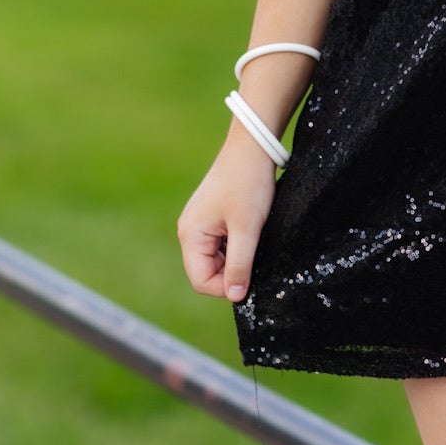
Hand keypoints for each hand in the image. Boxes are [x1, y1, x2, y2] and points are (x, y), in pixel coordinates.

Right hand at [177, 139, 277, 301]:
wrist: (253, 147)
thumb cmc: (248, 184)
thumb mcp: (247, 229)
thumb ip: (239, 265)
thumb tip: (235, 297)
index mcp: (190, 235)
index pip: (201, 281)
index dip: (226, 287)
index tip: (251, 277)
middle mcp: (189, 231)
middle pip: (207, 272)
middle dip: (232, 272)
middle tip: (256, 256)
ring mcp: (200, 223)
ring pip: (216, 258)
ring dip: (236, 258)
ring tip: (254, 240)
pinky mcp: (212, 217)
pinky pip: (222, 244)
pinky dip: (237, 245)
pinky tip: (251, 232)